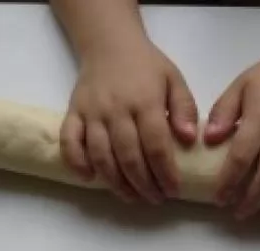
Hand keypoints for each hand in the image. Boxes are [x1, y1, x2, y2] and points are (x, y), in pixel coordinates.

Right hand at [60, 38, 197, 203]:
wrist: (109, 43)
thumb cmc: (146, 66)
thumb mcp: (174, 80)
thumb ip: (184, 108)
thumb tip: (189, 139)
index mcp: (145, 101)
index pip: (156, 145)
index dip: (165, 172)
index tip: (173, 190)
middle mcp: (116, 109)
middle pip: (128, 156)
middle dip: (143, 184)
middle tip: (156, 199)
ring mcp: (92, 112)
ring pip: (100, 155)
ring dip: (116, 182)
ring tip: (132, 197)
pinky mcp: (73, 113)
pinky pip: (69, 142)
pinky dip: (76, 163)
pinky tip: (89, 179)